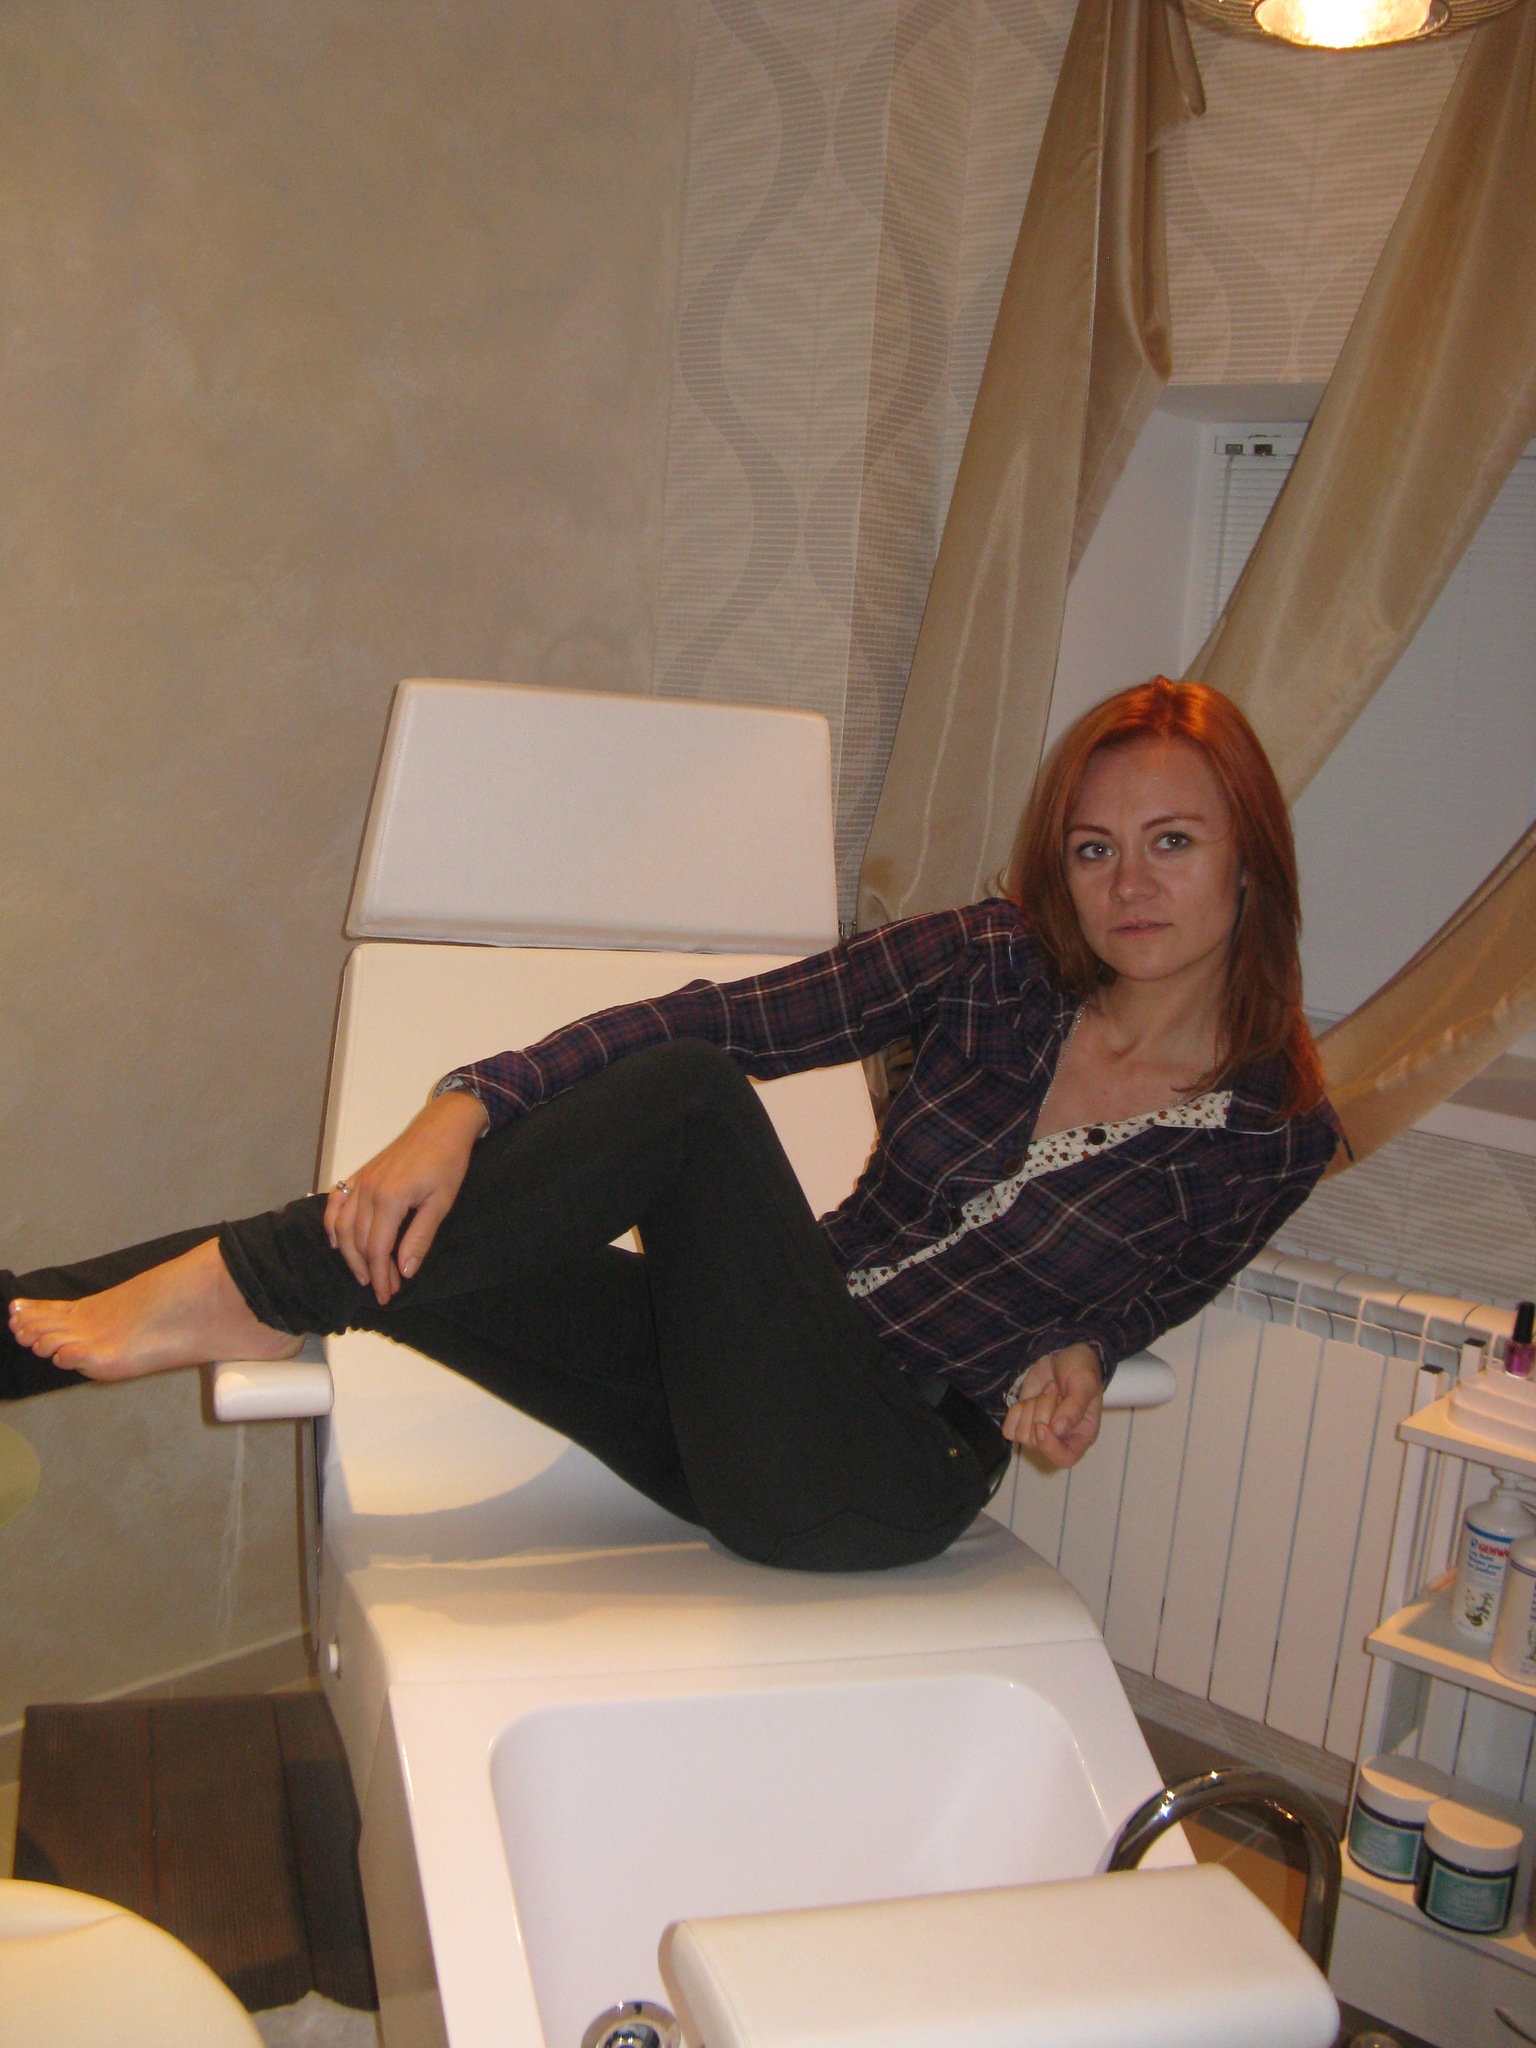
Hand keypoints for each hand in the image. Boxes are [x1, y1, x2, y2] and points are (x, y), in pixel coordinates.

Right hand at [325, 1089, 488, 1304]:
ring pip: (344, 1227)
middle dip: (369, 1270)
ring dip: (350, 1255)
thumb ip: (419, 1238)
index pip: (378, 1250)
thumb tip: (404, 1271)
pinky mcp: (359, 1174)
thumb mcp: (441, 1204)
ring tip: (364, 1274)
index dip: (381, 1276)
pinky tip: (336, 1242)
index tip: (387, 1295)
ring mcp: (360, 1181)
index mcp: (390, 1199)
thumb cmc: (447, 1163)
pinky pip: (336, 1202)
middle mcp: (368, 1190)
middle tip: (383, 1289)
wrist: (441, 1126)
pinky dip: (332, 1224)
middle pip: (359, 1242)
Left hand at [1002, 1343, 1103, 1469]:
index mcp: (1081, 1436)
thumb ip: (1074, 1408)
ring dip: (1031, 1407)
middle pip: (1037, 1442)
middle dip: (1041, 1411)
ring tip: (1047, 1391)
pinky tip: (1031, 1398)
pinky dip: (1016, 1411)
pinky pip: (1009, 1429)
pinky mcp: (1023, 1422)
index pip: (1064, 1458)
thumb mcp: (1084, 1384)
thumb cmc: (1082, 1371)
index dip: (1050, 1447)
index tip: (1042, 1426)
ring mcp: (1040, 1431)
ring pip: (1022, 1435)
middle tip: (1054, 1389)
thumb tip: (1057, 1429)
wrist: (1064, 1355)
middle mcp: (1060, 1439)